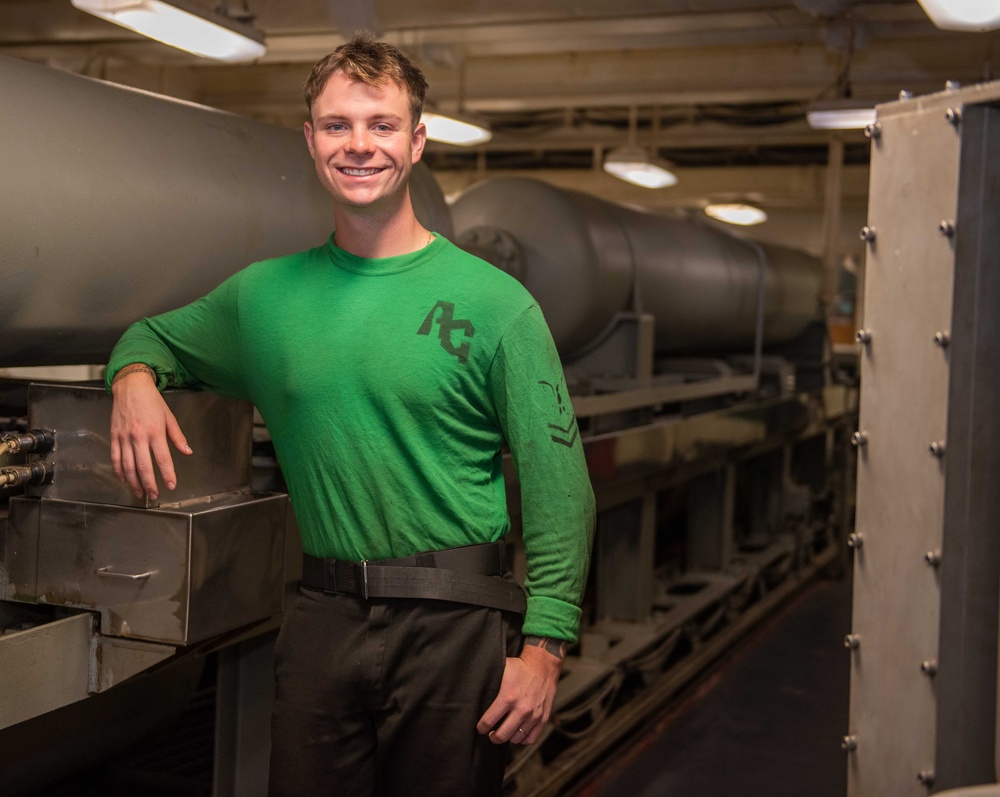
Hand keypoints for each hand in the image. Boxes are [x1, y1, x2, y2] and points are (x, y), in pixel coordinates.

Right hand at [110, 368, 191, 500]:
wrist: (131, 386)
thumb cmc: (152, 401)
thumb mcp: (169, 417)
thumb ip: (178, 437)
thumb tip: (187, 452)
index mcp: (155, 432)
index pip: (163, 458)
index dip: (168, 474)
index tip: (171, 485)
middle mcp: (138, 436)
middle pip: (143, 466)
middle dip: (149, 484)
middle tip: (155, 495)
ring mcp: (124, 437)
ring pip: (127, 465)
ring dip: (134, 482)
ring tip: (140, 492)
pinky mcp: (114, 436)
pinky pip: (115, 458)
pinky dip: (119, 471)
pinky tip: (124, 479)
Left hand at [476, 642, 562, 744]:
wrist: (543, 667)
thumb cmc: (520, 668)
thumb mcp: (502, 670)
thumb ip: (489, 682)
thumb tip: (474, 689)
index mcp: (508, 697)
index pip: (489, 721)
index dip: (481, 727)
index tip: (481, 727)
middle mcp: (521, 709)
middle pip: (502, 736)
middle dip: (493, 737)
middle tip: (491, 733)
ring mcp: (533, 715)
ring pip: (516, 739)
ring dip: (508, 737)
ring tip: (504, 731)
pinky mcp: (543, 718)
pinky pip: (530, 739)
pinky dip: (523, 739)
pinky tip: (517, 732)